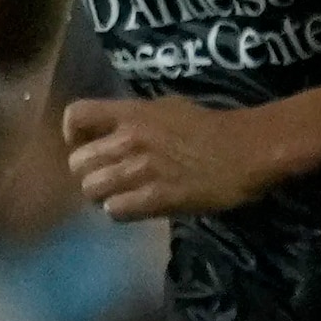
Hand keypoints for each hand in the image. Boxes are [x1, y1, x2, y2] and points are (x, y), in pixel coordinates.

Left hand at [60, 93, 285, 220]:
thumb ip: (133, 119)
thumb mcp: (166, 108)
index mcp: (131, 113)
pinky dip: (120, 211)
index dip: (73, 135)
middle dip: (88, 174)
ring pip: (91, 189)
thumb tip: (110, 131)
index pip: (77, 115)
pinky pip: (115, 210)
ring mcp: (141, 169)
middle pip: (78, 162)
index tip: (86, 145)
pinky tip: (135, 207)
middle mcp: (129, 139)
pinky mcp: (156, 197)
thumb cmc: (210, 127)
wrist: (247, 150)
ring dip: (102, 196)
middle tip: (106, 179)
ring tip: (120, 196)